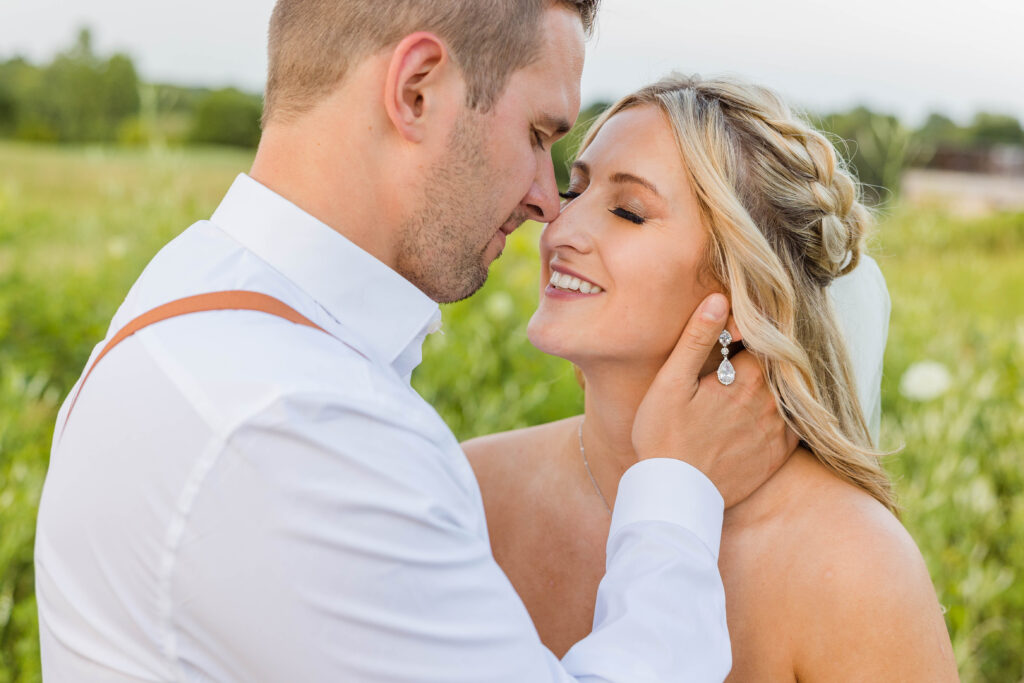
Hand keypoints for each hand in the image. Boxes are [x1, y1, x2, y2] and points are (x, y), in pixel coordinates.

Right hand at [632, 293, 796, 507]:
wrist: (675, 496)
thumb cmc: (663, 435)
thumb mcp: (671, 382)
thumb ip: (697, 338)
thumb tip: (719, 298)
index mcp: (748, 379)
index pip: (763, 340)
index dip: (748, 333)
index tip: (731, 335)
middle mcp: (772, 403)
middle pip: (777, 365)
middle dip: (761, 356)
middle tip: (735, 359)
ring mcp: (778, 431)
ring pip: (787, 393)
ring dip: (772, 383)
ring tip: (744, 385)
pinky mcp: (778, 455)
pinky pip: (794, 424)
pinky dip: (784, 412)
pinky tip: (761, 411)